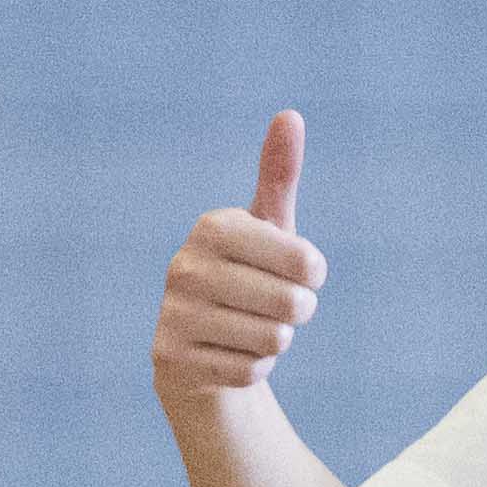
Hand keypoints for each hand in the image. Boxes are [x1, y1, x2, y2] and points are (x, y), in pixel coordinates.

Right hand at [153, 111, 325, 406]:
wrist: (196, 346)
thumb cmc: (244, 277)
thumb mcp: (266, 227)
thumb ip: (278, 175)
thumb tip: (290, 115)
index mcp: (214, 227)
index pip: (304, 261)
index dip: (312, 275)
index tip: (299, 273)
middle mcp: (185, 266)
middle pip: (291, 305)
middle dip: (296, 312)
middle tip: (274, 306)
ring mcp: (174, 314)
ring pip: (273, 342)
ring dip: (274, 342)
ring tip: (249, 328)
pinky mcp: (173, 360)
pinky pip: (250, 372)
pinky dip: (252, 369)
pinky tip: (228, 354)